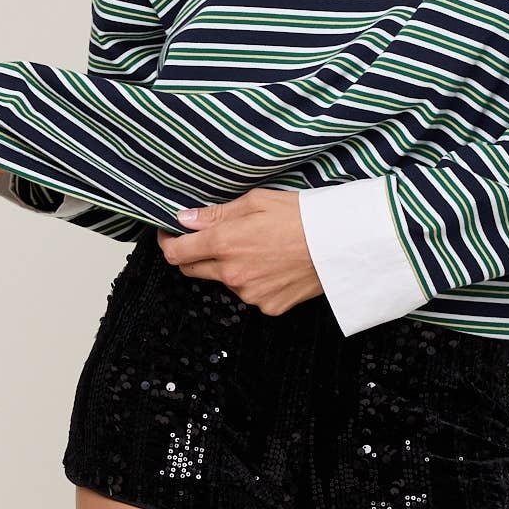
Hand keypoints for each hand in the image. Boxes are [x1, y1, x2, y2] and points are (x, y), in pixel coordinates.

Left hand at [156, 188, 323, 316]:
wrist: (340, 244)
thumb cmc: (302, 215)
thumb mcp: (256, 201)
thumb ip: (216, 213)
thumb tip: (184, 219)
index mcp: (224, 243)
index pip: (176, 253)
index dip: (168, 242)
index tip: (169, 233)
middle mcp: (232, 274)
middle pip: (193, 269)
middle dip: (195, 253)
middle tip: (214, 237)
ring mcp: (249, 294)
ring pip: (224, 281)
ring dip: (229, 266)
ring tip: (258, 246)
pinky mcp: (268, 307)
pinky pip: (249, 293)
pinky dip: (254, 280)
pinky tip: (273, 263)